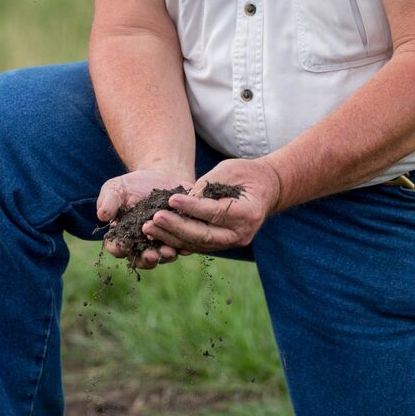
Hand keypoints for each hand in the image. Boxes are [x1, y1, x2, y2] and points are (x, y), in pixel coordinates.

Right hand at [97, 167, 193, 271]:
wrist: (163, 175)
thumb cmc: (134, 184)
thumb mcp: (117, 188)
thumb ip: (108, 201)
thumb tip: (102, 215)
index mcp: (123, 237)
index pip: (117, 248)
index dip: (119, 249)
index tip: (123, 247)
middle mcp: (143, 245)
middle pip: (142, 259)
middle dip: (146, 259)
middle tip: (151, 256)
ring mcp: (163, 243)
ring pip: (164, 256)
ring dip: (166, 256)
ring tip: (169, 251)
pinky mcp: (182, 237)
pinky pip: (184, 245)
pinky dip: (185, 246)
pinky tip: (187, 243)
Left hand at [140, 157, 282, 256]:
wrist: (265, 189)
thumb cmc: (247, 174)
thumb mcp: (229, 171)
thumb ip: (207, 185)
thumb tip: (182, 200)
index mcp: (248, 213)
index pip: (215, 213)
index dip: (192, 208)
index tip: (171, 200)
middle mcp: (241, 234)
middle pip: (204, 235)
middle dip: (176, 227)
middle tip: (154, 218)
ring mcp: (231, 242)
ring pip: (198, 244)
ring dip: (171, 237)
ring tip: (149, 228)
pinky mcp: (221, 244)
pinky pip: (197, 245)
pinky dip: (177, 240)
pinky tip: (158, 234)